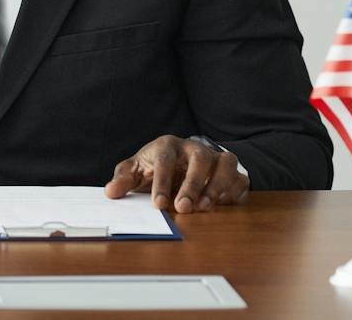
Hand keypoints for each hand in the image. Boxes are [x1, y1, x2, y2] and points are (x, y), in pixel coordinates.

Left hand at [105, 135, 248, 212]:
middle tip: (183, 208)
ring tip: (204, 208)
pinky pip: (241, 178)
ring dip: (216, 187)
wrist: (180, 160)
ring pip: (225, 165)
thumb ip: (123, 180)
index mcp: (168, 145)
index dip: (162, 183)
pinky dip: (235, 191)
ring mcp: (217, 157)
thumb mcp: (136, 170)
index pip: (165, 160)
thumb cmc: (155, 166)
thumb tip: (110, 192)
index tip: (158, 205)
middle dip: (192, 184)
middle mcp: (195, 147)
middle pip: (199, 159)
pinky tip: (224, 205)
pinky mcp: (233, 171)